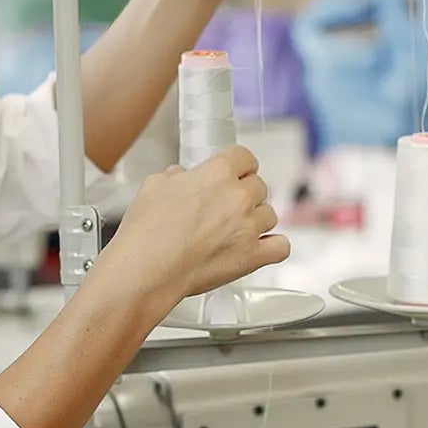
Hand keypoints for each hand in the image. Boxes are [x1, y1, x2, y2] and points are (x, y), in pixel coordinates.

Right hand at [96, 146, 289, 309]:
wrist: (146, 270)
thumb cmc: (146, 230)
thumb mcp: (153, 186)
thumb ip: (175, 176)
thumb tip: (181, 176)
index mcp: (217, 173)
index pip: (244, 157)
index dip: (238, 165)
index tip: (235, 172)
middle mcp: (239, 197)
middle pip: (259, 186)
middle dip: (244, 193)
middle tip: (226, 206)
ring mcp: (249, 228)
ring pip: (270, 215)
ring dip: (255, 219)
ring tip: (235, 230)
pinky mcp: (252, 257)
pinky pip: (280, 247)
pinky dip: (272, 246)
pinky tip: (259, 247)